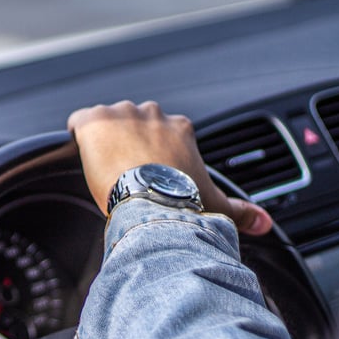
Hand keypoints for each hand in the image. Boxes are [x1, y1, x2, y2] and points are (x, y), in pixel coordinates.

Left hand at [67, 101, 272, 235]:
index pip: (161, 133)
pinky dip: (77, 135)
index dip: (151, 154)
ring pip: (106, 122)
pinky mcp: (94, 121)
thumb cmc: (183, 203)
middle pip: (133, 124)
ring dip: (102, 142)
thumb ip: (241, 211)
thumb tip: (262, 223)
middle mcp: (152, 115)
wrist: (150, 203)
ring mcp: (121, 115)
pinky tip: (79, 154)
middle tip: (123, 175)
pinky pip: (79, 121)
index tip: (147, 174)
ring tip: (101, 170)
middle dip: (127, 145)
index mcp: (179, 129)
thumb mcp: (214, 205)